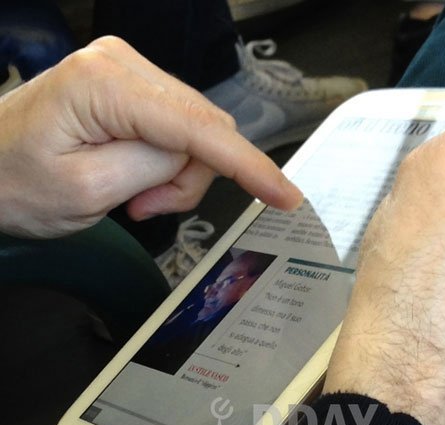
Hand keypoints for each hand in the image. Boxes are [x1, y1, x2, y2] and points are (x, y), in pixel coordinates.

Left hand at [0, 36, 302, 237]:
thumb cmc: (13, 183)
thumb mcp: (86, 191)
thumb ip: (153, 166)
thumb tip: (192, 154)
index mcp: (104, 84)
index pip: (199, 128)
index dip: (249, 166)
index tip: (285, 196)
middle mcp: (120, 63)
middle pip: (204, 127)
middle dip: (190, 177)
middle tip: (148, 208)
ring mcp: (126, 71)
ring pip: (196, 130)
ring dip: (177, 174)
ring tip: (134, 197)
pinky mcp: (129, 87)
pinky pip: (178, 127)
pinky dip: (167, 163)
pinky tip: (135, 178)